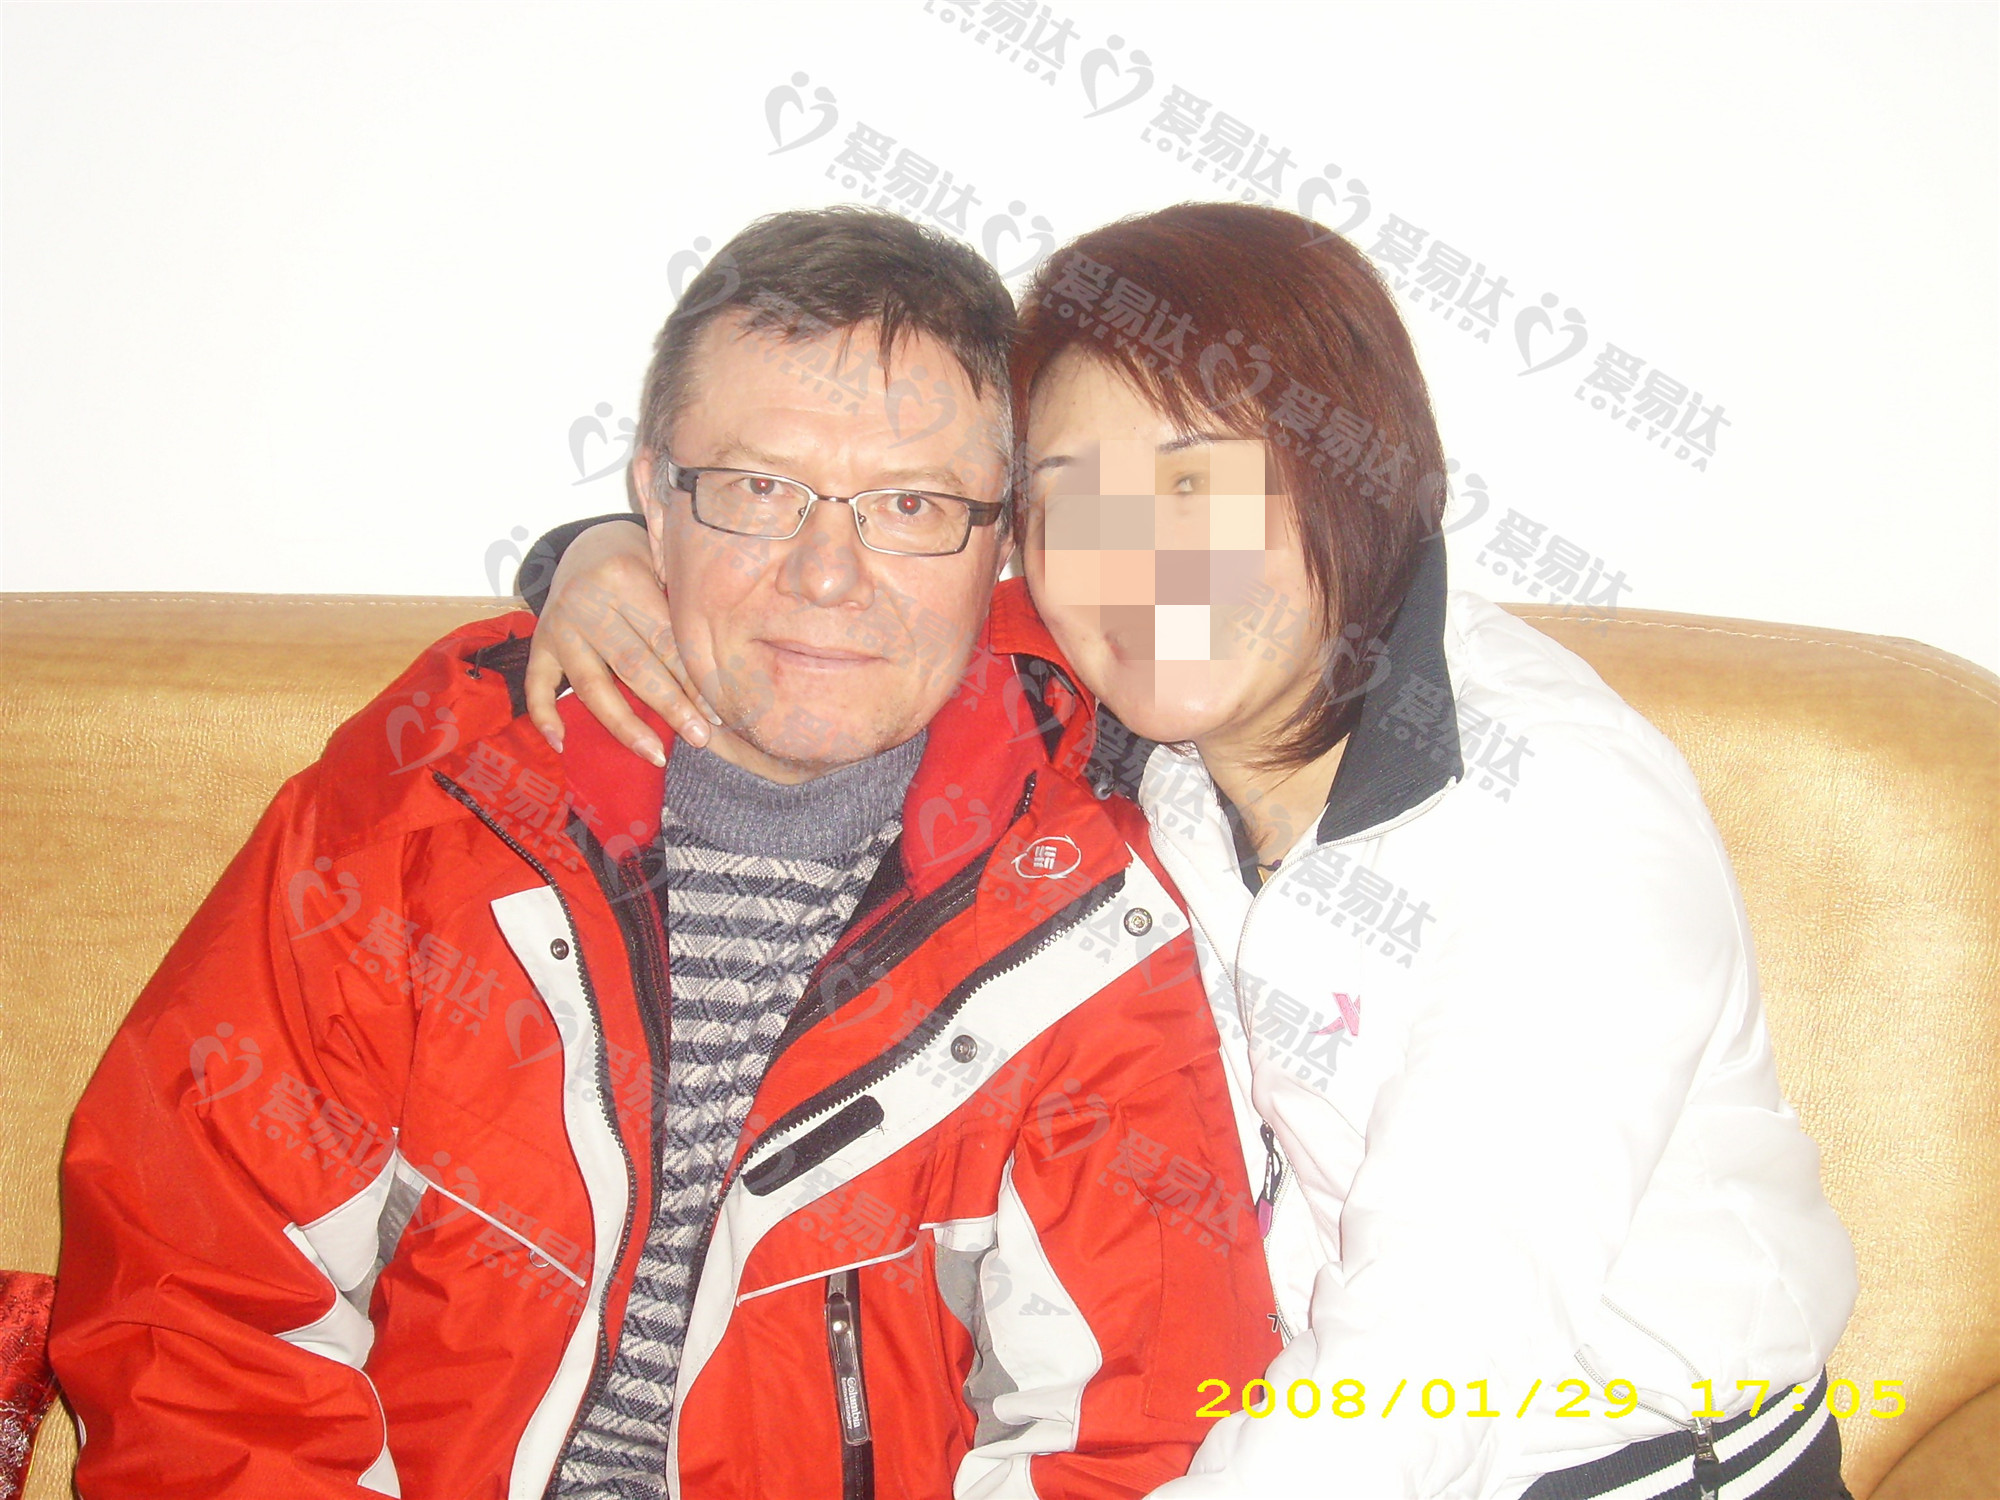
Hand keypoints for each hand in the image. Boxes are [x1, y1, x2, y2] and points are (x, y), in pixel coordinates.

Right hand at [524, 521, 721, 762]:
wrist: (587, 544)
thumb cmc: (642, 561)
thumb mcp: (664, 562)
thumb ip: (683, 603)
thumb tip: (727, 665)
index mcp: (624, 579)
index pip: (664, 639)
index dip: (693, 679)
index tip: (718, 712)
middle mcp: (586, 603)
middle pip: (634, 665)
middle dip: (670, 707)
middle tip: (700, 739)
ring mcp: (558, 626)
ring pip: (591, 686)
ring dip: (624, 726)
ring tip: (655, 755)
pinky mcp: (539, 643)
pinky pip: (536, 684)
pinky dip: (545, 716)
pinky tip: (561, 745)